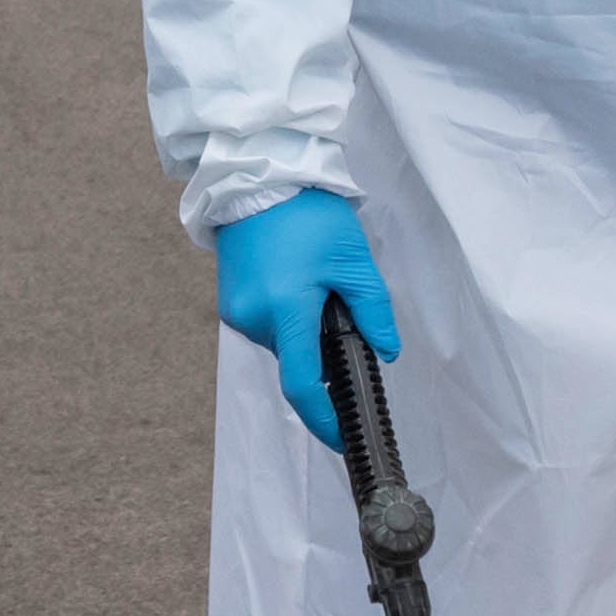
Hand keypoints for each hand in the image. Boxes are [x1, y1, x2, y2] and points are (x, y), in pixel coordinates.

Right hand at [211, 188, 399, 451]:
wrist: (258, 176)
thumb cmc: (307, 214)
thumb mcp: (352, 259)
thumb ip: (373, 311)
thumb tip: (385, 352)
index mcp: (285, 311)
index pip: (303, 384)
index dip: (323, 419)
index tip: (341, 439)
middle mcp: (252, 318)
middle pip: (296, 359)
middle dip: (322, 347)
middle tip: (340, 303)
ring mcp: (236, 311)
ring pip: (282, 341)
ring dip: (304, 328)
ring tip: (314, 278)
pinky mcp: (230, 300)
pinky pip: (267, 324)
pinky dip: (287, 316)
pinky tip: (294, 278)